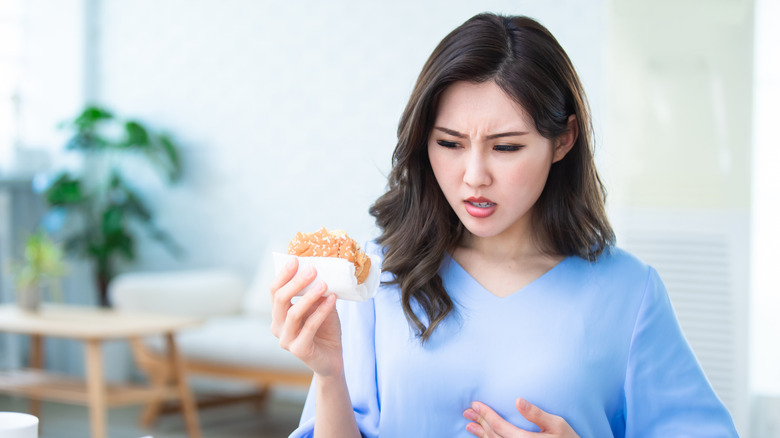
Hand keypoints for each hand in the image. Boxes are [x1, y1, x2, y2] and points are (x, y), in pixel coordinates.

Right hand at [269, 257, 342, 376]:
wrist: (332, 359)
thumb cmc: (325, 330)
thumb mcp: (320, 306)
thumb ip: (315, 292)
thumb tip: (318, 269)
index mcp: (278, 314)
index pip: (275, 291)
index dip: (283, 275)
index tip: (295, 259)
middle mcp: (277, 326)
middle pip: (280, 300)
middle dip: (295, 282)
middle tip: (312, 269)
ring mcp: (286, 340)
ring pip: (293, 313)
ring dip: (309, 296)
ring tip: (324, 283)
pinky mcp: (299, 350)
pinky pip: (310, 326)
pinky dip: (322, 311)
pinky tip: (332, 299)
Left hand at [463, 398, 578, 437]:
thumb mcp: (558, 425)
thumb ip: (537, 414)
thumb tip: (517, 400)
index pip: (499, 426)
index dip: (486, 414)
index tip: (475, 404)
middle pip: (493, 436)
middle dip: (479, 422)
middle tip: (467, 411)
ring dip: (480, 434)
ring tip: (469, 425)